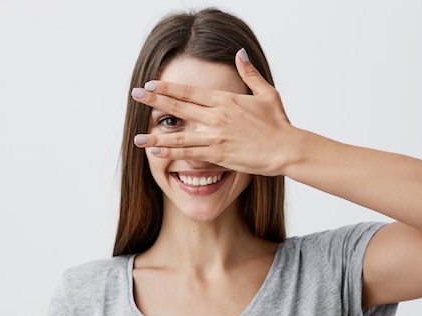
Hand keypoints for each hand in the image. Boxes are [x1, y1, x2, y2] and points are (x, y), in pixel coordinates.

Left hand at [130, 49, 296, 175]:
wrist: (287, 149)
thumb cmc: (279, 123)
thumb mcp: (267, 93)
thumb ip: (250, 73)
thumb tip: (240, 53)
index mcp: (225, 100)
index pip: (189, 92)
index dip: (167, 87)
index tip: (150, 84)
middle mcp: (217, 116)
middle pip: (179, 107)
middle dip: (154, 101)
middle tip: (134, 95)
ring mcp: (216, 137)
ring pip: (180, 135)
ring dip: (157, 136)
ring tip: (138, 138)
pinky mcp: (219, 155)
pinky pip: (190, 153)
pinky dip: (172, 153)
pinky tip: (157, 153)